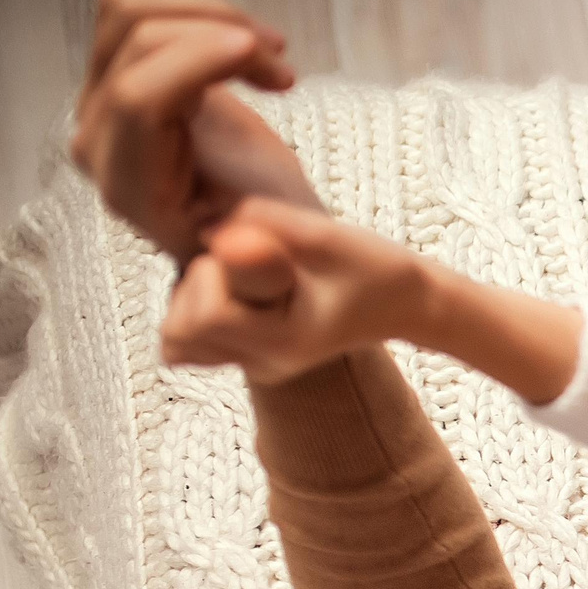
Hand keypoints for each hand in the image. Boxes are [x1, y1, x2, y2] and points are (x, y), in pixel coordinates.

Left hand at [70, 0, 303, 258]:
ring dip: (210, 13)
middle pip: (134, 41)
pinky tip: (245, 44)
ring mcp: (99, 100)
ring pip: (129, 10)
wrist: (259, 233)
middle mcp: (98, 139)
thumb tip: (256, 253)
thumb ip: (259, 273)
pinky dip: (198, 10)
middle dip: (216, 32)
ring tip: (269, 50)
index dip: (197, 61)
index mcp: (130, 190)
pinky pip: (138, 7)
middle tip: (280, 60)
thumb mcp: (274, 272)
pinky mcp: (116, 69)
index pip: (138, 100)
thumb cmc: (272, 248)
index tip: (263, 52)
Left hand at [160, 198, 431, 383]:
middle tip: (244, 268)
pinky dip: (199, 312)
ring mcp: (256, 365)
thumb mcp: (326, 235)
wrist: (409, 304)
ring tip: (240, 280)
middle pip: (179, 333)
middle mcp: (264, 364)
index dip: (215, 273)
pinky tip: (235, 291)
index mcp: (283, 344)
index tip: (254, 254)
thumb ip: (263, 223)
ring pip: (178, 342)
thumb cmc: (376, 269)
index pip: (205, 316)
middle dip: (198, 287)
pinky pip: (193, 342)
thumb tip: (203, 229)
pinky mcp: (251, 355)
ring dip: (194, 299)